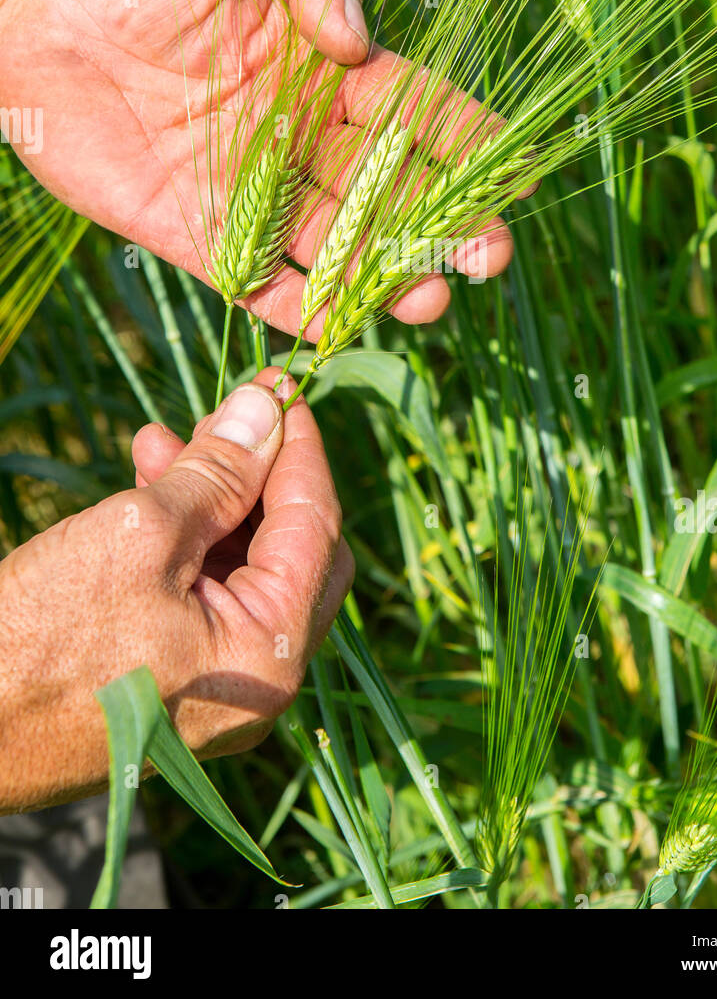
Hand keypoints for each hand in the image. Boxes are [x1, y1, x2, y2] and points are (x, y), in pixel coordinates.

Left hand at [0, 0, 514, 337]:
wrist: (27, 11)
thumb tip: (360, 36)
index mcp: (325, 66)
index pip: (415, 109)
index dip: (466, 141)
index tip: (512, 173)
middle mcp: (304, 136)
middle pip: (392, 191)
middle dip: (444, 225)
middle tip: (487, 256)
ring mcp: (257, 192)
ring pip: (340, 247)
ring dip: (387, 277)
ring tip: (427, 301)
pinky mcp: (203, 236)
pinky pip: (265, 284)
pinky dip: (304, 310)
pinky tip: (343, 326)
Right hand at [0, 371, 352, 812]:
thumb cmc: (42, 640)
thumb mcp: (138, 535)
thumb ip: (218, 471)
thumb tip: (268, 407)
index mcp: (271, 655)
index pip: (317, 526)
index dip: (300, 448)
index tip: (280, 386)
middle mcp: (261, 681)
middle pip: (294, 547)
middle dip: (259, 472)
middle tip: (224, 416)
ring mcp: (220, 687)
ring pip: (245, 564)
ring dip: (215, 496)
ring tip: (160, 440)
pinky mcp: (178, 679)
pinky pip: (206, 593)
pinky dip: (187, 537)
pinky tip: (147, 485)